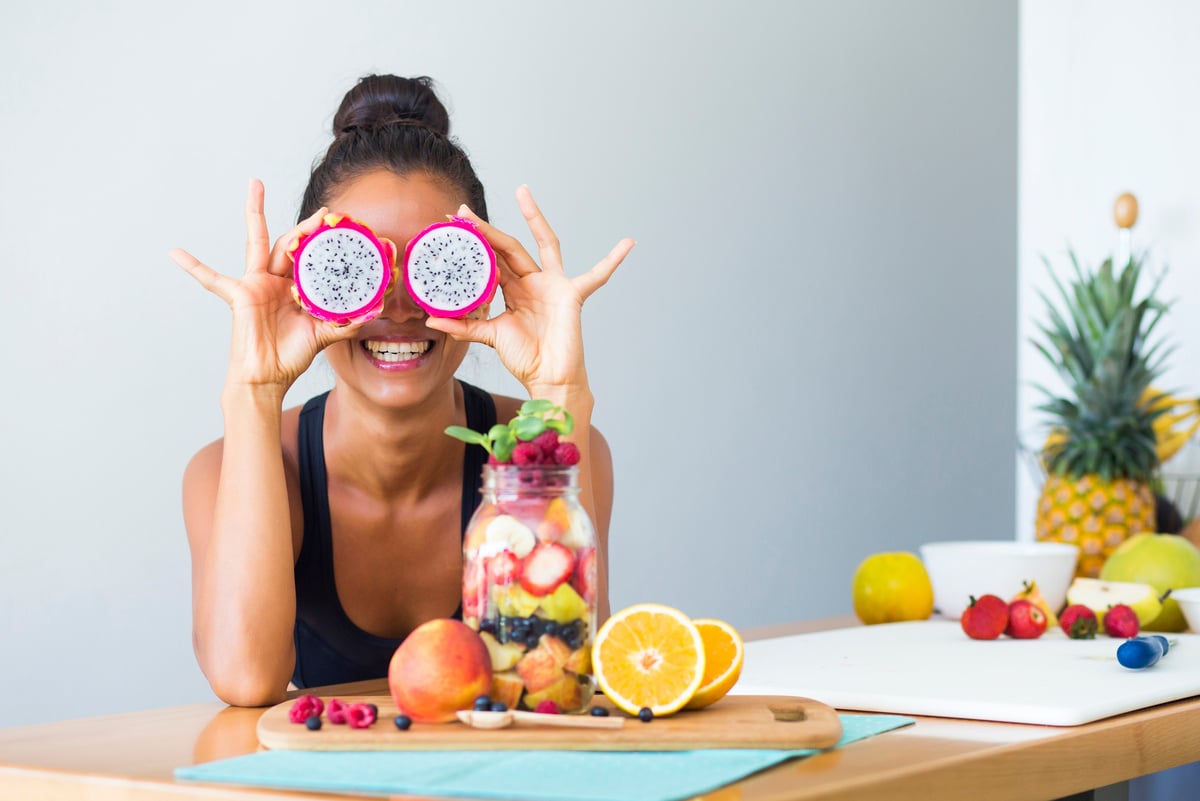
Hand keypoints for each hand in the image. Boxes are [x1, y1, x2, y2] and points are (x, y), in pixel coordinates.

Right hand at [170, 180, 362, 392]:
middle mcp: (276, 281)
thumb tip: (374, 309)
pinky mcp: (239, 295)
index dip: (325, 245)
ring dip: (255, 213)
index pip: (312, 259)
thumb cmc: (290, 356)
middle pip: (290, 243)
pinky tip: (175, 253)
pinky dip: (193, 267)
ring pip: (258, 242)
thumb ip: (346, 322)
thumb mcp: (323, 335)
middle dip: (306, 225)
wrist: (267, 377)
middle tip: (324, 210)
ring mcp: (256, 284)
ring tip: (255, 185)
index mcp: (296, 289)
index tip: (342, 229)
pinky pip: (212, 279)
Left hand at [425, 186, 633, 395]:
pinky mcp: (573, 295)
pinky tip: (628, 244)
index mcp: (515, 289)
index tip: (451, 225)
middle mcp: (533, 282)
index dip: (473, 243)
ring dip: (534, 218)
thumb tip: (431, 321)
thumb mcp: (490, 337)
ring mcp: (554, 285)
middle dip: (487, 229)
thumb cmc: (527, 358)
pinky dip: (613, 261)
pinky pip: (597, 276)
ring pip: (542, 244)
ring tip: (522, 192)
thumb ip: (464, 326)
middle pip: (509, 246)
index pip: (491, 259)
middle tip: (462, 210)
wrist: (549, 378)